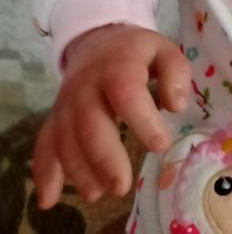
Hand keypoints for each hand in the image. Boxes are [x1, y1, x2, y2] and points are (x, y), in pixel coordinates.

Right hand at [32, 24, 190, 208]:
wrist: (97, 43)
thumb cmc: (136, 53)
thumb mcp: (163, 50)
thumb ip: (175, 73)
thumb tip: (175, 105)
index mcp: (118, 66)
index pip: (127, 93)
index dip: (142, 120)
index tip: (160, 145)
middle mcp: (86, 87)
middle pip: (89, 123)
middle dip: (104, 158)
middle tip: (121, 186)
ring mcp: (67, 104)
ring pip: (65, 139)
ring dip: (78, 171)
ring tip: (97, 194)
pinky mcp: (55, 118)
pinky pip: (44, 144)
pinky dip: (44, 173)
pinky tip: (49, 200)